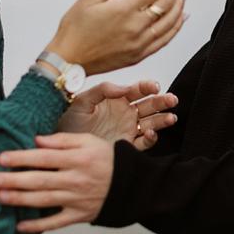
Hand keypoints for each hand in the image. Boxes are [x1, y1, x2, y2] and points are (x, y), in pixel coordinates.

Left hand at [0, 133, 114, 231]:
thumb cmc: (105, 158)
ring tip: (0, 197)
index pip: (44, 157)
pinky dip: (38, 226)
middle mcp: (76, 180)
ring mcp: (76, 200)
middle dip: (14, 180)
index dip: (22, 158)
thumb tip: (37, 140)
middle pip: (40, 180)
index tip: (1, 158)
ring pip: (44, 200)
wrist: (131, 184)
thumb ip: (62, 140)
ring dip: (20, 200)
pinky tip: (19, 227)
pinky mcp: (79, 216)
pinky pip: (56, 223)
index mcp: (77, 159)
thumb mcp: (89, 141)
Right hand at [49, 0, 186, 73]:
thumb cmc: (75, 30)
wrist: (68, 60)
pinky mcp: (139, 55)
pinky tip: (180, 19)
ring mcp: (139, 43)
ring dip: (179, 6)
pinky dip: (176, 27)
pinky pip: (165, 40)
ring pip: (170, 22)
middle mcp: (135, 27)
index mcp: (123, 10)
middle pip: (165, 4)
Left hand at [57, 80, 177, 148]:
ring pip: (151, 122)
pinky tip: (151, 133)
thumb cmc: (69, 122)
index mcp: (117, 100)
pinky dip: (151, 138)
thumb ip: (102, 90)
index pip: (137, 90)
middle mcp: (125, 114)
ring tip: (171, 118)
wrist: (62, 147)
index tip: (155, 86)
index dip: (148, 87)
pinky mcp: (126, 145)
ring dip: (162, 119)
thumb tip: (124, 87)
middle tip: (172, 99)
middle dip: (162, 102)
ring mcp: (128, 130)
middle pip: (150, 105)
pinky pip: (143, 142)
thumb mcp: (82, 101)